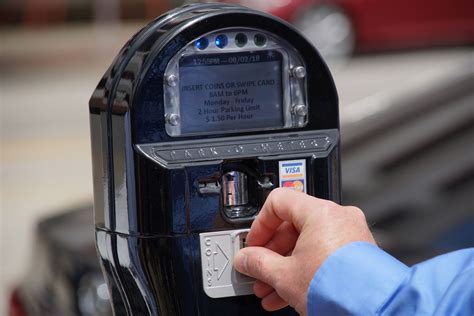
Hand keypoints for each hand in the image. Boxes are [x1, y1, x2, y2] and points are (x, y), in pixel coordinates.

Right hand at [233, 188, 375, 314]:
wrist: (375, 312)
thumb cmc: (338, 289)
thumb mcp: (285, 275)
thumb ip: (258, 263)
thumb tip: (246, 259)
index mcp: (320, 212)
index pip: (278, 202)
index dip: (259, 224)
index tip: (252, 245)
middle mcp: (338, 217)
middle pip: (292, 225)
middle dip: (271, 253)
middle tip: (258, 270)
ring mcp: (351, 235)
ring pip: (307, 243)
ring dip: (285, 266)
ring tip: (270, 288)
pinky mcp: (358, 253)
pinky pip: (322, 254)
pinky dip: (304, 269)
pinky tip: (289, 292)